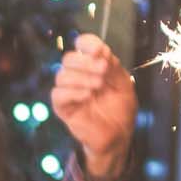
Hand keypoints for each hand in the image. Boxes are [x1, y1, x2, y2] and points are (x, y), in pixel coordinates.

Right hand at [51, 33, 137, 180]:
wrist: (118, 136)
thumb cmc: (121, 109)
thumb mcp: (123, 84)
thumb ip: (113, 67)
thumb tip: (101, 49)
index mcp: (93, 66)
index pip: (82, 45)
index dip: (88, 44)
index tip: (99, 51)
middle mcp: (78, 75)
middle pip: (68, 58)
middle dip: (86, 61)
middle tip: (103, 70)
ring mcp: (69, 92)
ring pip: (61, 75)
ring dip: (81, 77)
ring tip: (98, 86)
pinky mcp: (63, 108)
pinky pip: (57, 95)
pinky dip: (72, 92)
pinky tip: (87, 96)